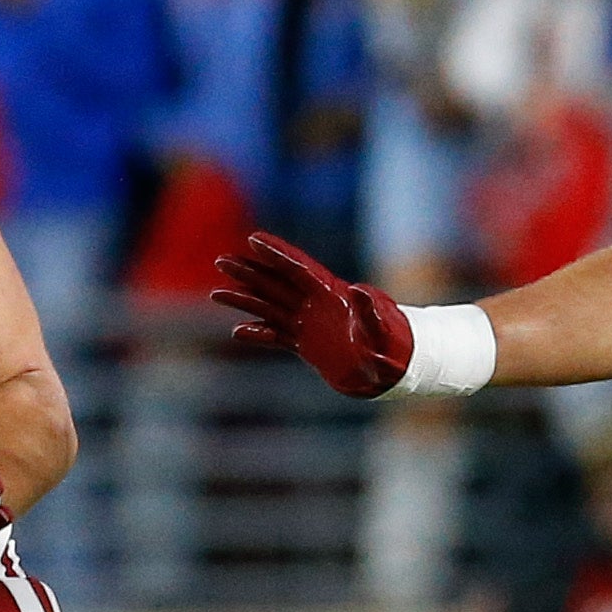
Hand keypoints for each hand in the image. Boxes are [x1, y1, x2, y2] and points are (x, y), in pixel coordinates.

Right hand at [212, 231, 414, 398]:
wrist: (394, 371)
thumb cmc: (393, 347)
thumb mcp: (382, 329)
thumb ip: (370, 311)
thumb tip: (358, 289)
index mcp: (333, 295)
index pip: (299, 269)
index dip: (277, 254)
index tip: (253, 239)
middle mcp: (317, 305)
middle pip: (277, 283)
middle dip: (250, 271)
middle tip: (222, 261)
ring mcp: (310, 324)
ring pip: (271, 307)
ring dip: (245, 299)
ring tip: (216, 293)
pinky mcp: (308, 344)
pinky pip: (277, 336)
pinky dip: (258, 334)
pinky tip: (238, 332)